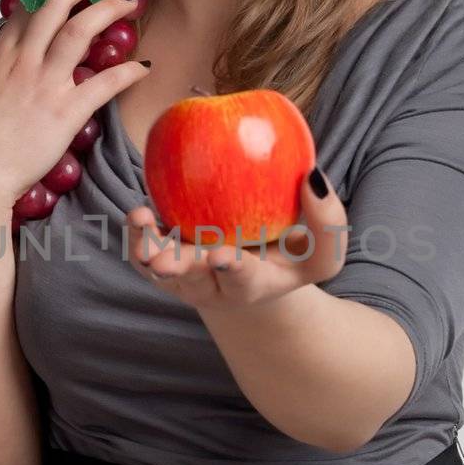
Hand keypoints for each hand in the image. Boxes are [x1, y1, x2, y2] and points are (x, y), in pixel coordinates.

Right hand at [0, 0, 147, 207]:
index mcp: (0, 56)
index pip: (29, 7)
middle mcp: (24, 61)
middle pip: (56, 3)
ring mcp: (45, 84)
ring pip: (80, 30)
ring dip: (109, 9)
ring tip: (130, 0)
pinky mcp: (65, 112)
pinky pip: (103, 84)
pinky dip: (126, 72)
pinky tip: (142, 65)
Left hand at [125, 167, 348, 312]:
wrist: (252, 267)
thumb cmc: (289, 254)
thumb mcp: (321, 247)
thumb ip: (327, 220)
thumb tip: (312, 178)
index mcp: (252, 286)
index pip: (243, 281)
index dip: (233, 270)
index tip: (225, 257)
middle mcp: (211, 286)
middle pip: (192, 280)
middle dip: (180, 268)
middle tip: (165, 260)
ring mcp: (182, 275)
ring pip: (158, 269)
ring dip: (146, 248)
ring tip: (140, 222)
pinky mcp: (160, 258)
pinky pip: (142, 250)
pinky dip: (135, 234)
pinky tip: (137, 213)